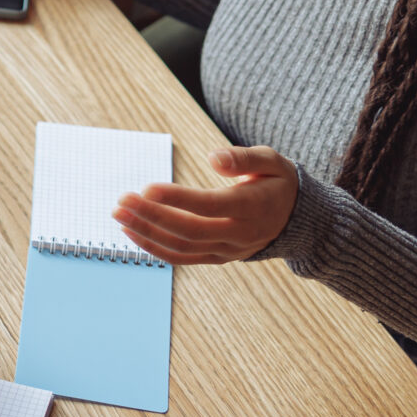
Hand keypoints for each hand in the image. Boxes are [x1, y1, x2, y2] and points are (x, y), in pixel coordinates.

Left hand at [114, 145, 297, 264]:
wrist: (298, 222)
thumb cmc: (279, 182)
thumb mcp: (273, 162)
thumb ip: (244, 159)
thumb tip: (213, 158)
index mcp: (252, 207)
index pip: (208, 205)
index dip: (176, 199)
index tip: (146, 188)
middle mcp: (239, 234)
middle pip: (189, 230)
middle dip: (151, 216)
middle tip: (122, 200)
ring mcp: (227, 251)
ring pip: (182, 248)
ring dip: (146, 233)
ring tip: (118, 214)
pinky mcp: (218, 258)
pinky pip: (183, 258)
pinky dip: (154, 249)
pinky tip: (132, 232)